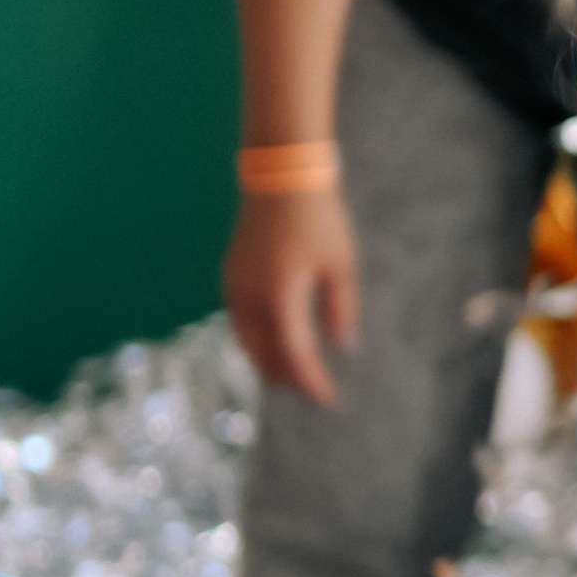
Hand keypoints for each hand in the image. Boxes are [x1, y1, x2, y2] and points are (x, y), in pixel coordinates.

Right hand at [224, 186, 358, 404]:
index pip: (295, 353)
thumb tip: (344, 347)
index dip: (311, 381)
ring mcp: (235, 286)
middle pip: (264, 354)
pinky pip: (240, 322)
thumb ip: (342, 309)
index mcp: (280, 295)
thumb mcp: (341, 264)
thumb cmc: (318, 218)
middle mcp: (250, 296)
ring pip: (247, 341)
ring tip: (292, 378)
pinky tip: (274, 344)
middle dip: (287, 378)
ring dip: (268, 362)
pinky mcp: (231, 276)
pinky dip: (256, 341)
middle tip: (312, 393)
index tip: (329, 400)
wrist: (281, 176)